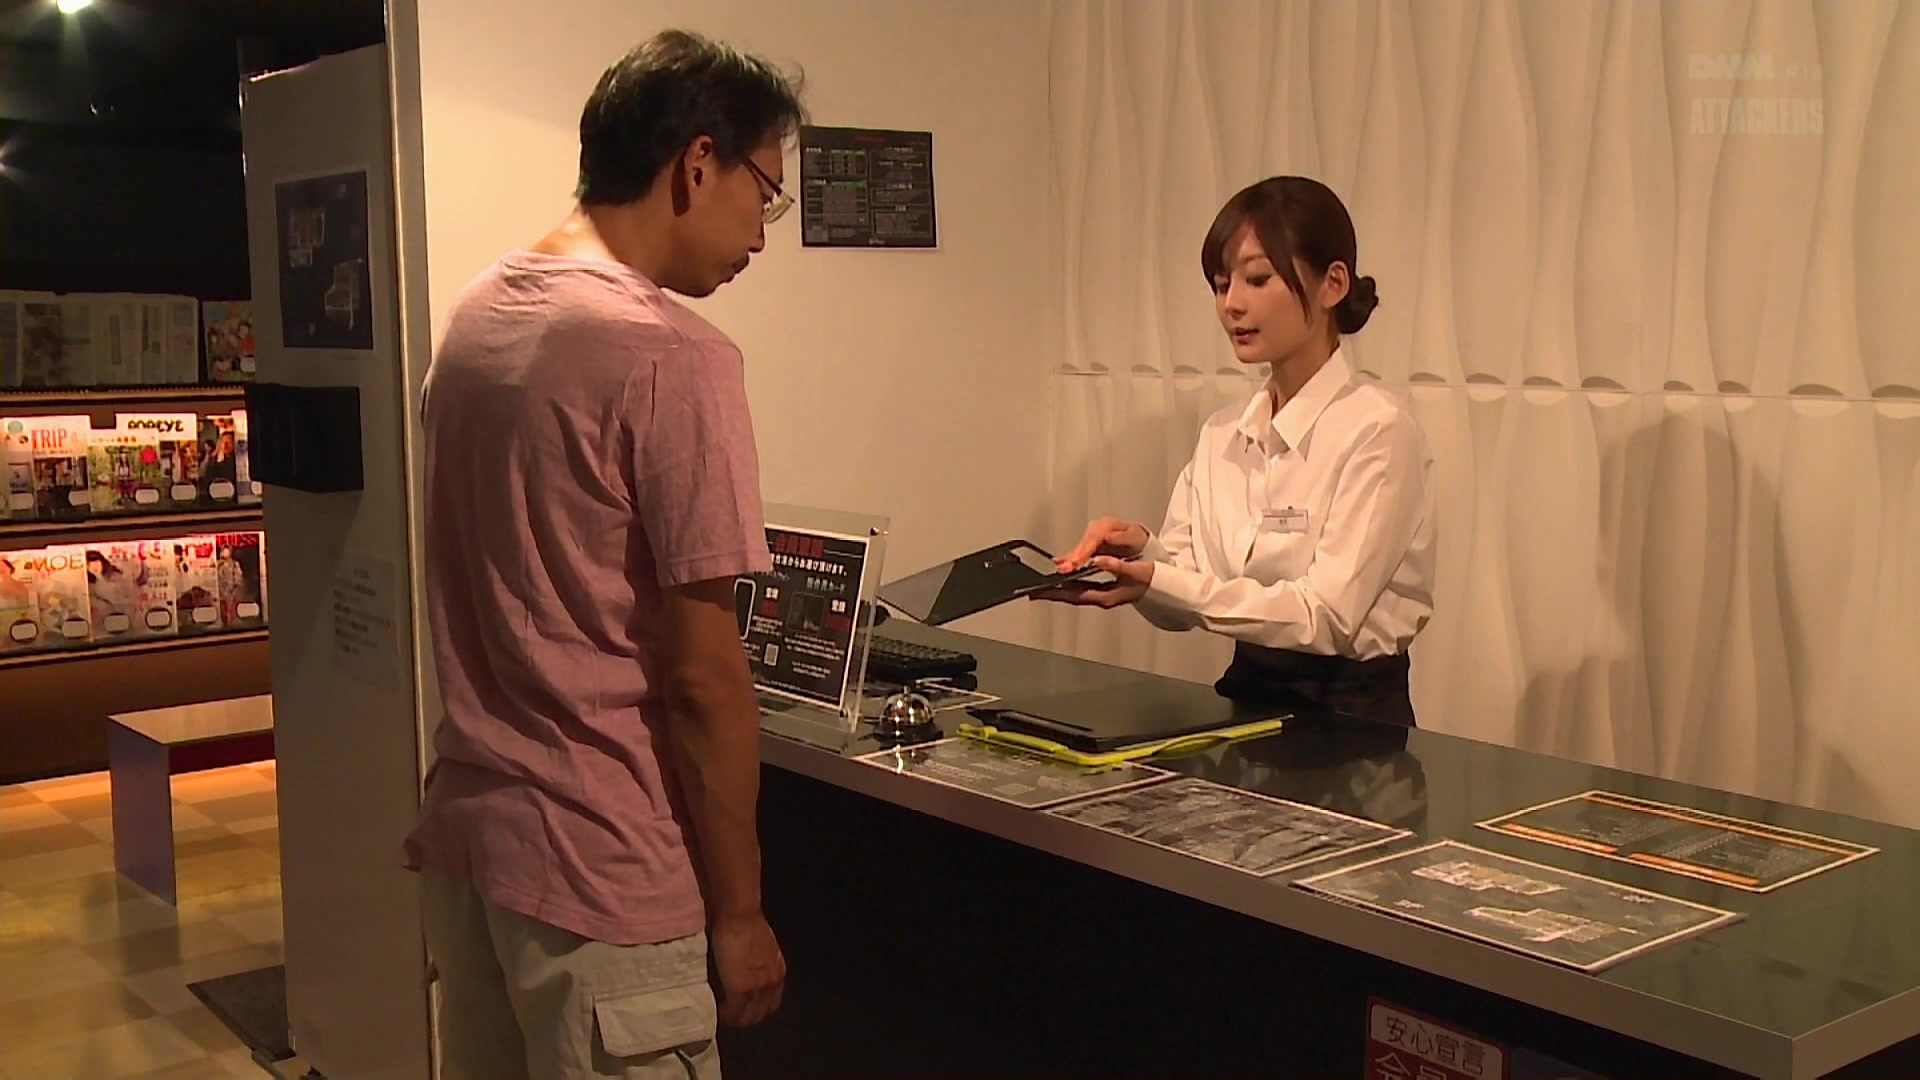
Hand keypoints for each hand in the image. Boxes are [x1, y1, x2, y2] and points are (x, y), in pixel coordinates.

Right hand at [710, 912, 785, 1026]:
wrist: (740, 915)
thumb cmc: (746, 922)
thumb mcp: (760, 947)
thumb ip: (756, 963)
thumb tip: (746, 968)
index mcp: (777, 971)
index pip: (772, 1001)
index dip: (758, 1008)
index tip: (745, 1009)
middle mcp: (772, 983)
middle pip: (762, 1013)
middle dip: (747, 1018)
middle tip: (732, 1017)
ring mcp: (757, 988)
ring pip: (748, 1017)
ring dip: (736, 1019)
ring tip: (723, 1016)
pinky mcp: (740, 989)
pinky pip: (733, 1012)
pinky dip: (725, 1015)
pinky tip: (717, 1012)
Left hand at [1031, 555, 1152, 608]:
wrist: (1163, 587)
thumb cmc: (1151, 579)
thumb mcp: (1136, 571)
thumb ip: (1118, 566)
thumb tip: (1099, 560)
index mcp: (1106, 596)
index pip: (1074, 594)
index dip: (1056, 592)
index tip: (1040, 590)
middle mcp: (1101, 598)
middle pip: (1070, 597)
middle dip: (1052, 593)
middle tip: (1033, 591)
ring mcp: (1102, 596)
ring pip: (1074, 594)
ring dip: (1059, 590)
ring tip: (1043, 586)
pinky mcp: (1103, 591)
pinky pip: (1081, 589)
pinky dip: (1070, 586)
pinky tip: (1065, 581)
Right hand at [1055, 516, 1149, 571]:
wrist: (1138, 540)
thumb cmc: (1136, 539)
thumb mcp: (1134, 537)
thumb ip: (1122, 538)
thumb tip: (1108, 537)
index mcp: (1107, 525)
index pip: (1092, 540)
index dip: (1083, 552)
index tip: (1076, 562)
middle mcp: (1096, 528)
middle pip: (1082, 544)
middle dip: (1072, 557)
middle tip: (1064, 569)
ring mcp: (1091, 536)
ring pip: (1078, 548)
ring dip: (1069, 559)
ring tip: (1061, 569)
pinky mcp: (1089, 544)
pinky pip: (1078, 551)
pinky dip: (1069, 558)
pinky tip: (1059, 563)